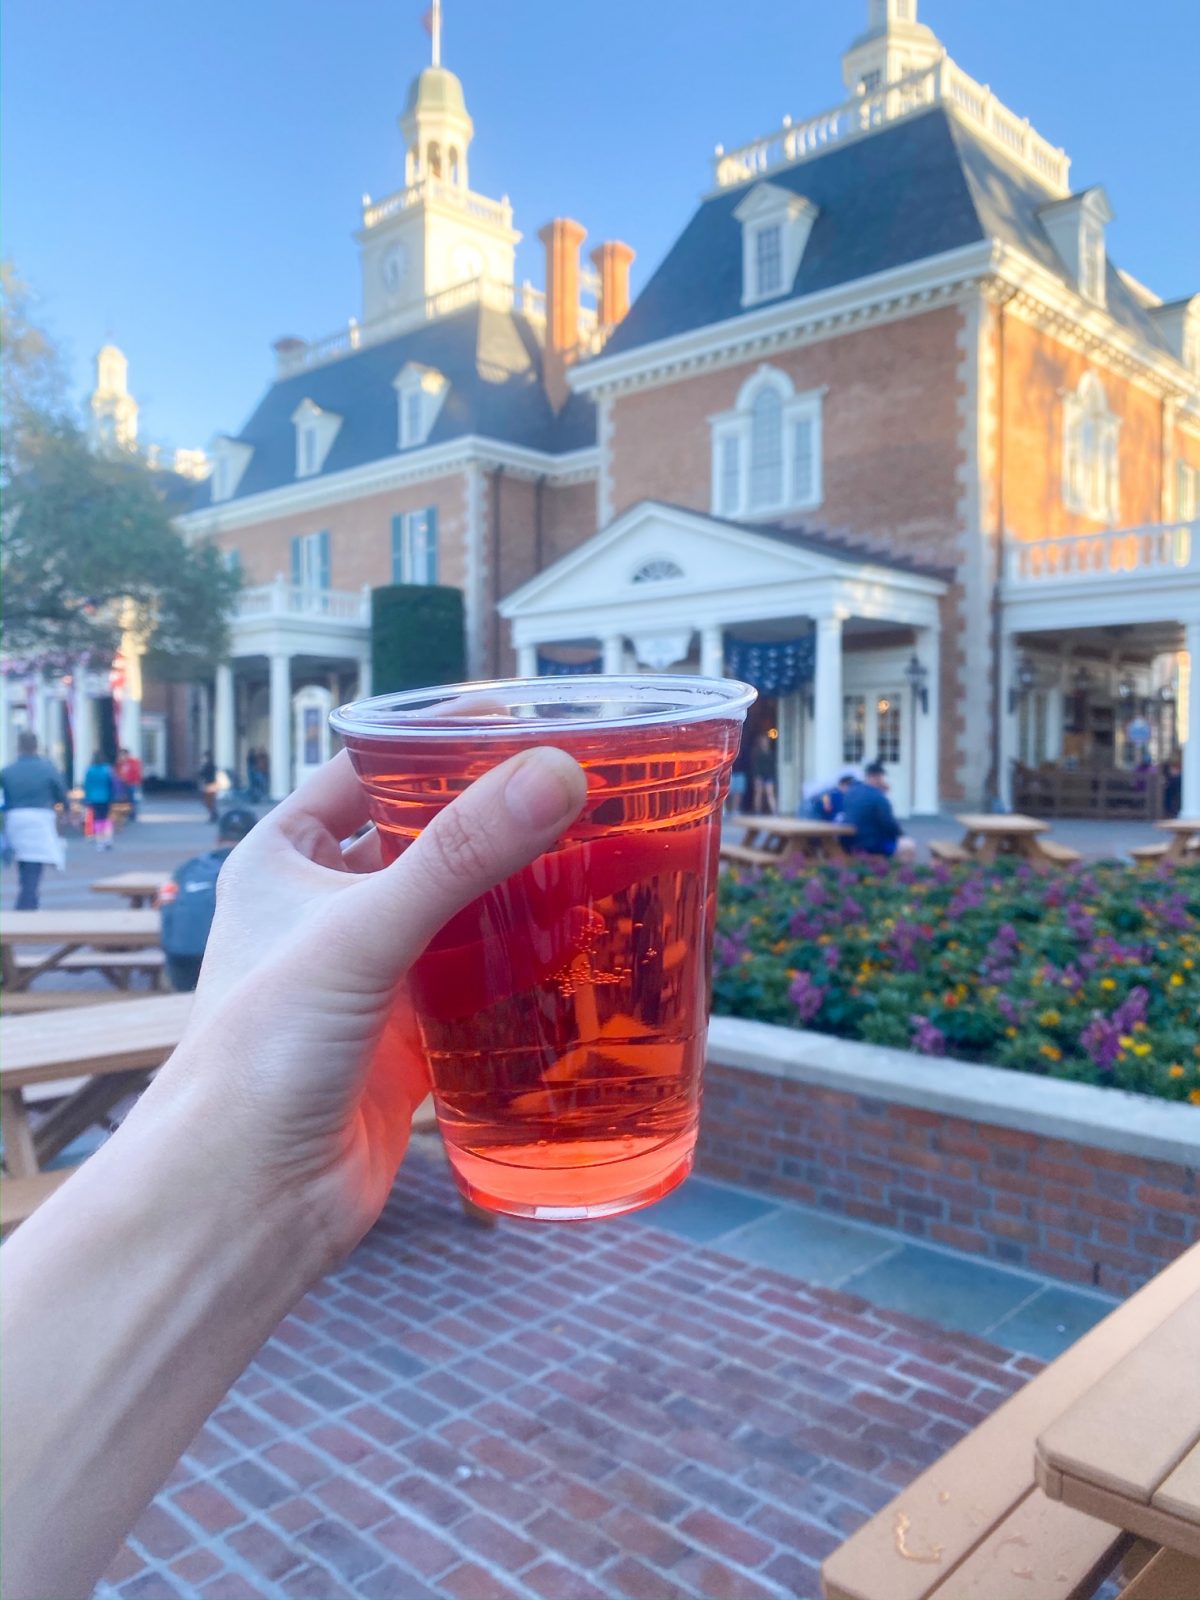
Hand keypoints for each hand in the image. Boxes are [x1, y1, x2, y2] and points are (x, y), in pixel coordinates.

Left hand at [131, 746, 586, 1266]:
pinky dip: (523, 967)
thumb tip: (554, 774)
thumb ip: (460, 853)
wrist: (246, 1201)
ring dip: (518, 894)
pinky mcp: (408, 1038)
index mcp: (284, 860)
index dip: (436, 743)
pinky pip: (477, 985)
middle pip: (425, 841)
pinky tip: (581, 949)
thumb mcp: (361, 932)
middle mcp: (324, 911)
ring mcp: (368, 976)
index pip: (367, 771)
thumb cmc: (261, 1054)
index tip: (521, 723)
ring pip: (458, 913)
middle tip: (578, 794)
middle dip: (494, 821)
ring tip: (597, 859)